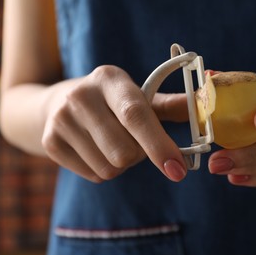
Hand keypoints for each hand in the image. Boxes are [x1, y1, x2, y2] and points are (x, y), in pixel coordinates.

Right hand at [42, 65, 186, 182]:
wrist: (60, 102)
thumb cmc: (113, 103)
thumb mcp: (138, 96)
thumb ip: (171, 106)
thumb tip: (206, 109)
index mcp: (110, 78)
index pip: (136, 115)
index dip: (159, 145)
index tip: (177, 170)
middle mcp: (81, 95)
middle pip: (124, 152)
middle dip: (139, 155)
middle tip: (133, 140)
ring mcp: (61, 119)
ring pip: (110, 168)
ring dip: (122, 164)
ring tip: (113, 142)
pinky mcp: (50, 142)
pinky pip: (93, 176)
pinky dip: (103, 169)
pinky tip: (96, 149)